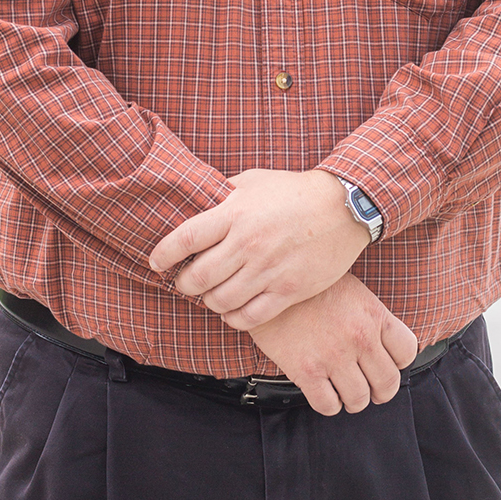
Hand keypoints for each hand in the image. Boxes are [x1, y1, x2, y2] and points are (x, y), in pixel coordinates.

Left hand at [149, 168, 370, 327]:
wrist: (343, 207)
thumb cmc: (295, 191)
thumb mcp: (253, 180)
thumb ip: (223, 194)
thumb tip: (195, 202)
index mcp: (235, 212)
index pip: (186, 238)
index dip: (164, 254)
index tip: (156, 261)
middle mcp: (248, 243)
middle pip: (199, 277)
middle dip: (184, 284)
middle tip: (185, 281)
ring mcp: (269, 270)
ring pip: (221, 301)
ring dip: (209, 302)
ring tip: (211, 294)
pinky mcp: (288, 290)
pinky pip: (250, 317)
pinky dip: (234, 318)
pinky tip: (232, 310)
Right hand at [246, 275, 418, 415]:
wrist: (267, 283)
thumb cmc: (309, 285)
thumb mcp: (351, 289)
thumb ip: (370, 316)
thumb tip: (384, 343)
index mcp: (373, 314)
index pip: (407, 352)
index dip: (398, 363)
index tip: (387, 364)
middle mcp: (359, 337)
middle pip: (388, 383)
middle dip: (380, 390)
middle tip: (370, 388)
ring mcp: (334, 356)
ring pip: (359, 399)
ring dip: (353, 400)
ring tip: (345, 391)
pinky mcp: (307, 371)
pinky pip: (328, 405)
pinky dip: (329, 404)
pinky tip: (323, 391)